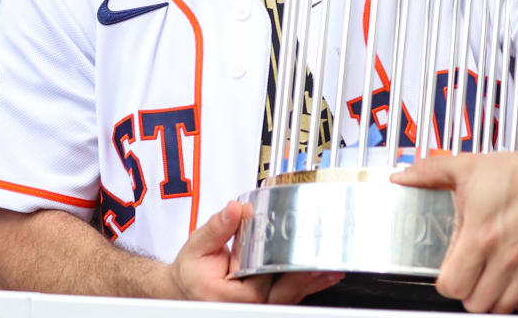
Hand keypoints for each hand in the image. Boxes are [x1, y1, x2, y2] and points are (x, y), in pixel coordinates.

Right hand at [166, 201, 341, 304]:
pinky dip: (306, 284)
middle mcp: (246, 305)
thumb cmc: (193, 272)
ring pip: (289, 296)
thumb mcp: (198, 246)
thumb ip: (217, 228)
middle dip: (304, 277)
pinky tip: (323, 274)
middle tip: (324, 261)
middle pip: (282, 293)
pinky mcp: (267, 303)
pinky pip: (290, 295)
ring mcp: (258, 307)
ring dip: (311, 281)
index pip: (260, 280)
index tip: (296, 251)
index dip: (278, 265)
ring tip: (331, 266)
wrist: (186, 289)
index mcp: (228, 295)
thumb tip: (234, 210)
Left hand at [392, 145, 517, 313]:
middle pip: (475, 303)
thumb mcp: (467, 167)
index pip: (452, 286)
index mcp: (480, 236)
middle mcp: (505, 257)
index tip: (450, 271)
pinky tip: (512, 281)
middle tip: (470, 274)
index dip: (446, 281)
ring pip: (501, 308)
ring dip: (492, 298)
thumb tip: (402, 176)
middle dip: (468, 291)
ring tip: (490, 278)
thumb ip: (429, 172)